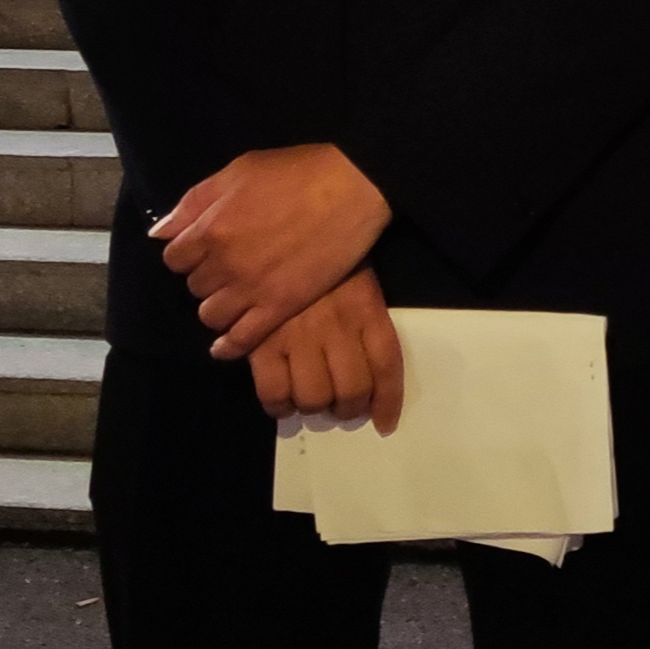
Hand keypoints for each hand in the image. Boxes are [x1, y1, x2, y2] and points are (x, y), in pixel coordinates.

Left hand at [155, 143, 393, 361]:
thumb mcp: (240, 171)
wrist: (354, 185)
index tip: (208, 248)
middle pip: (194, 286)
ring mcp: (252, 289)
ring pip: (211, 315)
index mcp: (210, 229)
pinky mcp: (280, 306)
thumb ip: (195, 201)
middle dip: (209, 277)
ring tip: (239, 296)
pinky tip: (227, 344)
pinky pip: (242, 339)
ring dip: (219, 306)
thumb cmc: (297, 171)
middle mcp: (223, 264)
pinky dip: (230, 345)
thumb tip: (159, 233)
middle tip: (232, 267)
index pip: (174, 258)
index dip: (190, 253)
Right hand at [247, 269, 408, 434]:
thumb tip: (369, 373)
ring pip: (313, 397)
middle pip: (352, 390)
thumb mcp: (357, 278)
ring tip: (308, 399)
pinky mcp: (261, 341)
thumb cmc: (324, 254)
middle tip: (339, 406)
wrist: (285, 226)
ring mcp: (298, 336)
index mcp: (366, 309)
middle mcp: (337, 328)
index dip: (388, 400)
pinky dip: (278, 406)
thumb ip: (364, 319)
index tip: (384, 422)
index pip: (387, 364)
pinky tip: (280, 401)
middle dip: (348, 408)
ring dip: (313, 407)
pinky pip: (273, 392)